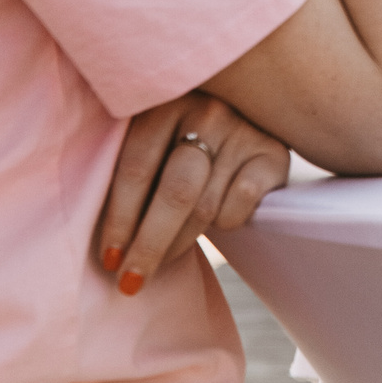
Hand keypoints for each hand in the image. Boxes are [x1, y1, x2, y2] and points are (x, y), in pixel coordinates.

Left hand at [96, 92, 291, 293]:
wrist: (251, 111)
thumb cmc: (182, 138)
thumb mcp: (155, 137)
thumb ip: (135, 169)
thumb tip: (108, 245)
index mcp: (165, 100)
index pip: (136, 168)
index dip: (119, 219)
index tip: (109, 259)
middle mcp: (207, 109)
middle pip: (175, 192)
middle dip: (149, 245)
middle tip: (131, 282)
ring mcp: (243, 129)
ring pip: (205, 206)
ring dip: (180, 242)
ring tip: (166, 256)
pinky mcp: (273, 153)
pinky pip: (239, 206)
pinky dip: (223, 223)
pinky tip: (215, 219)